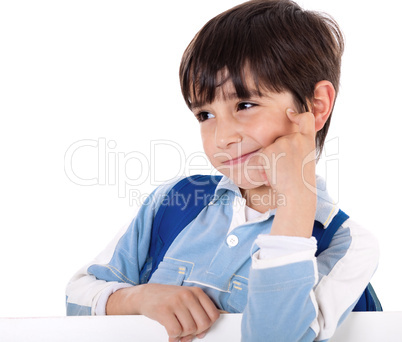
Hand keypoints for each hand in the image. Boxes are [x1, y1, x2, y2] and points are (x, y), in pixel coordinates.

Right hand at [106, 284, 219, 341]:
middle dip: (196, 332)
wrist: (145, 295)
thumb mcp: (186, 299)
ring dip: (183, 335)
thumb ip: (197, 312)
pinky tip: (170, 334)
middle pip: (203, 324)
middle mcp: (187, 295)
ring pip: (190, 329)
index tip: (200, 329)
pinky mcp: (164, 310)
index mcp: (196, 292)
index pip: (213, 315)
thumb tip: (203, 333)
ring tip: (177, 331)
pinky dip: (174, 337)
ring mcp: (176, 302)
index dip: (208, 326)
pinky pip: (176, 331)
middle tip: (187, 333)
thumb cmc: (168, 299)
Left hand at [258, 108, 316, 236]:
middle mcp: (295, 138)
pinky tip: (271, 174)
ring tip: (281, 173)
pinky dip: (261, 167)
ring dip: (270, 162)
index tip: (290, 113)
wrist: (297, 193)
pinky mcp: (267, 152)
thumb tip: (280, 143)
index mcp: (308, 140)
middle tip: (287, 170)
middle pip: (279, 141)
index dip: (297, 114)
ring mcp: (281, 143)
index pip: (306, 119)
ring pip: (268, 150)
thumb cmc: (301, 182)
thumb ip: (297, 147)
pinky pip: (258, 158)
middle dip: (278, 154)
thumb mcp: (305, 160)